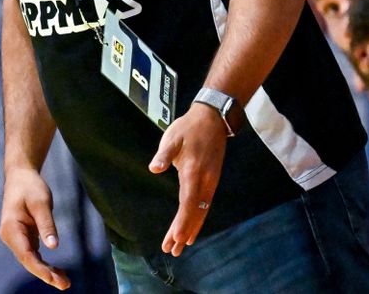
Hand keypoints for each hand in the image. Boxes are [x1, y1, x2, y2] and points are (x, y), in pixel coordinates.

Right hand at [0, 166, 70, 289]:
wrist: (21, 176)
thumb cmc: (30, 187)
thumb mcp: (41, 203)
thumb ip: (47, 224)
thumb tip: (53, 246)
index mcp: (11, 229)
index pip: (26, 255)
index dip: (40, 269)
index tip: (54, 279)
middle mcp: (11, 237)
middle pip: (28, 261)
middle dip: (45, 274)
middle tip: (65, 285)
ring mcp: (16, 238)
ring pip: (31, 260)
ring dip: (47, 271)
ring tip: (65, 282)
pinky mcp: (24, 237)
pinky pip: (34, 254)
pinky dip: (45, 263)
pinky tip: (58, 272)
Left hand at [149, 104, 229, 255]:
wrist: (213, 119)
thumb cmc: (189, 128)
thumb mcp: (173, 137)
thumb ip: (164, 154)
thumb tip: (154, 168)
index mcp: (193, 170)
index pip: (188, 201)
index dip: (182, 221)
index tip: (176, 237)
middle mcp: (205, 180)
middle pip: (195, 211)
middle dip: (183, 232)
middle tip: (171, 250)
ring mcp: (210, 181)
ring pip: (201, 211)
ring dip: (190, 229)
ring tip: (179, 247)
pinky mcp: (212, 181)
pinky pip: (205, 205)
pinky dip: (198, 219)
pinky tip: (192, 230)